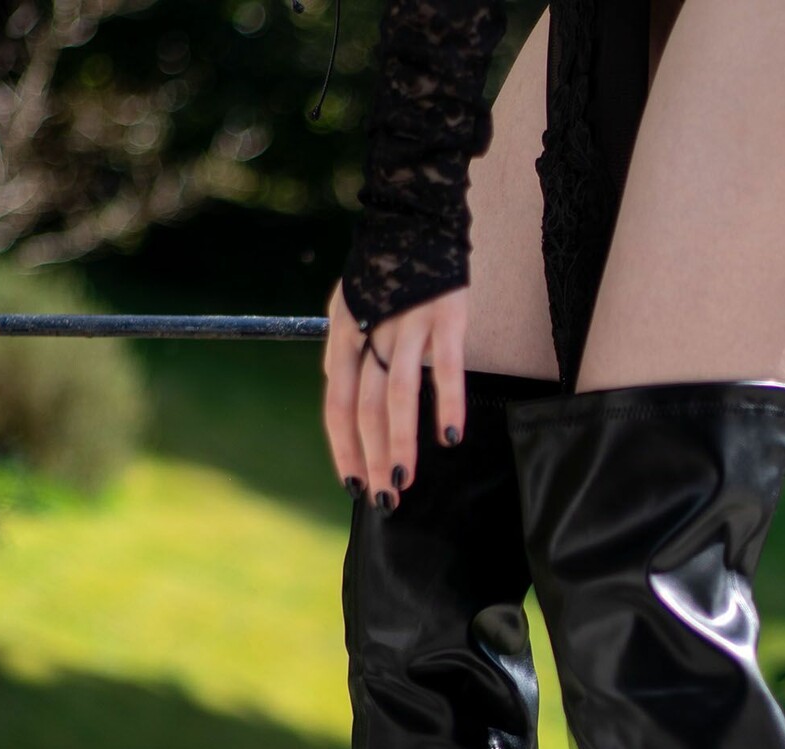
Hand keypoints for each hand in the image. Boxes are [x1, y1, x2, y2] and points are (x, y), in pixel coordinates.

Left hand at [322, 279, 468, 510]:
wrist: (415, 212)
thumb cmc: (384, 265)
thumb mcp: (349, 302)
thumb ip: (343, 347)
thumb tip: (336, 390)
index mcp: (346, 335)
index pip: (337, 404)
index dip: (343, 447)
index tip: (352, 484)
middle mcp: (373, 335)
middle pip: (365, 409)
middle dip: (371, 459)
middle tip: (383, 500)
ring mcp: (408, 326)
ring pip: (398, 396)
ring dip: (400, 444)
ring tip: (404, 482)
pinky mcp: (445, 318)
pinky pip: (445, 368)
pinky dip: (446, 404)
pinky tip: (449, 438)